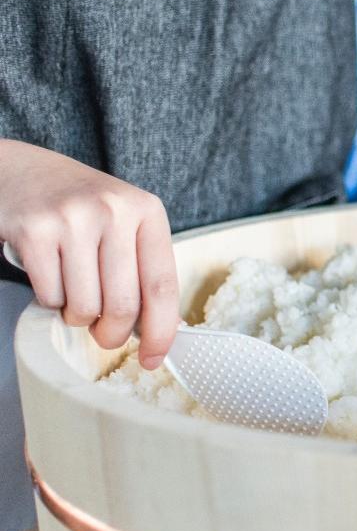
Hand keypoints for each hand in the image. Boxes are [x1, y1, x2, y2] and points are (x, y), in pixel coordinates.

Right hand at [0, 140, 177, 367]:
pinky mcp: (33, 230)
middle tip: (103, 333)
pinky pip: (50, 296)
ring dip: (77, 316)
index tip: (154, 359)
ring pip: (85, 306)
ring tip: (74, 294)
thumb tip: (161, 330)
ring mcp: (72, 218)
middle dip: (111, 334)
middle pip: (123, 305)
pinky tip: (50, 276)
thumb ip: (143, 267)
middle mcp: (113, 210)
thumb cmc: (80, 207)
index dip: (161, 331)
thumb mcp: (124, 222)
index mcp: (147, 211)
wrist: (19, 171)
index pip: (163, 286)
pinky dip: (50, 301)